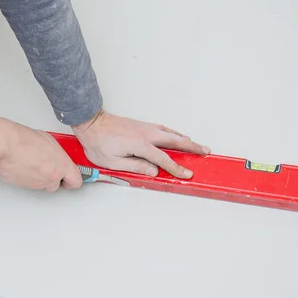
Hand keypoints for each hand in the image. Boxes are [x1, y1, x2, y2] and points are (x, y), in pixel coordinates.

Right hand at [0, 117, 81, 191]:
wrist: (7, 145)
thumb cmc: (25, 140)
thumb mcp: (49, 141)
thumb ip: (57, 154)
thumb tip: (56, 156)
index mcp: (62, 165)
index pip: (76, 181)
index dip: (73, 180)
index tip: (72, 178)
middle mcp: (51, 177)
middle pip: (57, 186)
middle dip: (53, 179)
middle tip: (47, 168)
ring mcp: (38, 184)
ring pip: (42, 185)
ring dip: (39, 178)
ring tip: (31, 163)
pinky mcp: (25, 187)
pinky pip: (29, 184)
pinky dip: (27, 178)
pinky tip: (23, 166)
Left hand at [72, 110, 209, 178]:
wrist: (91, 123)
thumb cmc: (98, 142)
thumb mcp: (113, 162)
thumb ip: (135, 166)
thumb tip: (153, 171)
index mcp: (140, 145)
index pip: (163, 159)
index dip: (176, 168)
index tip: (187, 174)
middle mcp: (145, 134)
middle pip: (175, 141)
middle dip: (192, 147)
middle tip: (205, 151)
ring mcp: (144, 127)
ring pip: (170, 133)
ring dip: (185, 139)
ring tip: (196, 144)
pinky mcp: (141, 124)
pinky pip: (163, 128)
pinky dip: (174, 133)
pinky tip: (177, 135)